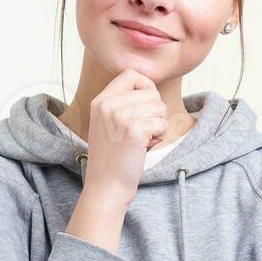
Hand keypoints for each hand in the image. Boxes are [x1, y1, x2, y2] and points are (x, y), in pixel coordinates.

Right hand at [81, 67, 166, 210]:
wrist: (106, 186)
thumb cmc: (113, 157)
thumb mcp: (108, 123)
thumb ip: (123, 102)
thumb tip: (150, 86)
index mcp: (100, 100)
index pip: (131, 74)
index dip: (146, 87)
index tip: (144, 107)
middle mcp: (107, 104)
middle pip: (150, 91)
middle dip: (154, 111)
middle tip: (141, 131)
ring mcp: (120, 116)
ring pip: (159, 107)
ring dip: (157, 126)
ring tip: (141, 141)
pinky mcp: (133, 130)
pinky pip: (161, 123)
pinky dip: (158, 137)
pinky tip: (144, 148)